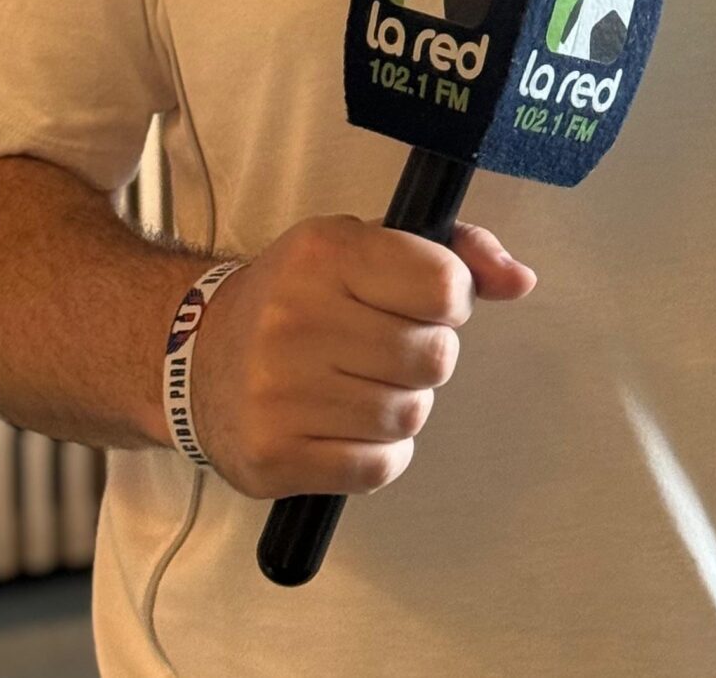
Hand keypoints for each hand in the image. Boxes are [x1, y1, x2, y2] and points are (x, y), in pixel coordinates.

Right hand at [190, 215, 535, 498]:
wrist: (194, 354)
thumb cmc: (298, 296)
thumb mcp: (366, 247)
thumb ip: (455, 253)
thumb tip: (521, 280)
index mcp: (326, 252)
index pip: (443, 285)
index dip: (451, 298)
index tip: (427, 301)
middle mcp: (298, 317)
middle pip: (434, 357)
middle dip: (428, 356)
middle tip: (389, 347)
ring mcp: (280, 391)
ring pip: (410, 414)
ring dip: (404, 405)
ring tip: (364, 384)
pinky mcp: (274, 455)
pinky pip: (377, 468)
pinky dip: (382, 453)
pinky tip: (349, 424)